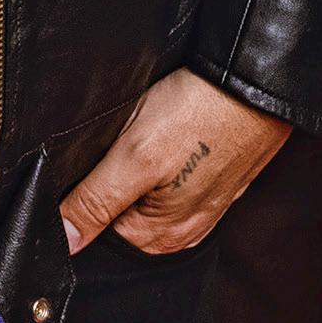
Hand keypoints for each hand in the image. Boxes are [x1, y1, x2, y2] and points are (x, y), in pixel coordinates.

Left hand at [58, 67, 291, 259]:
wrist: (256, 80)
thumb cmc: (199, 114)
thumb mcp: (134, 157)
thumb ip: (95, 202)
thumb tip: (65, 241)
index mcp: (159, 237)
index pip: (97, 233)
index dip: (80, 202)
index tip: (85, 170)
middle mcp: (181, 230)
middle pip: (120, 214)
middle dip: (109, 182)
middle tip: (119, 145)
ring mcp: (200, 205)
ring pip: (143, 193)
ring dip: (132, 167)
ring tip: (145, 134)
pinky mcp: (211, 178)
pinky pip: (169, 177)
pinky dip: (157, 157)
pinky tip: (162, 132)